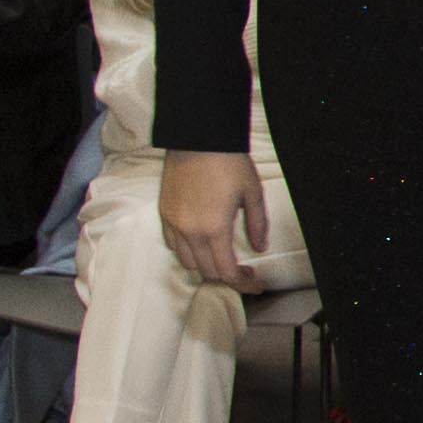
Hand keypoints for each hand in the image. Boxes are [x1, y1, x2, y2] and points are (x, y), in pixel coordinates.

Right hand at [160, 151, 273, 291]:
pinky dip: (187, 251)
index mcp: (214, 229)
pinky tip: (201, 243)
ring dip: (206, 266)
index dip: (243, 283)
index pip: (226, 272)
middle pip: (206, 271)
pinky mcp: (164, 213)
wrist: (197, 138)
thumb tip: (259, 247)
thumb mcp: (252, 192)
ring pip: (187, 261)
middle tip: (244, 271)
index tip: (255, 283)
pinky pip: (172, 244)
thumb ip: (256, 223)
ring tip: (222, 257)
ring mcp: (173, 224)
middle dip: (227, 277)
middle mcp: (190, 232)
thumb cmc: (229, 162)